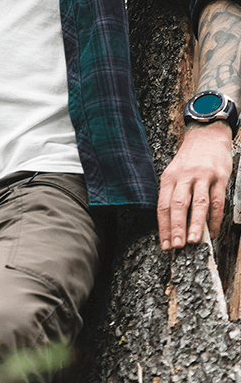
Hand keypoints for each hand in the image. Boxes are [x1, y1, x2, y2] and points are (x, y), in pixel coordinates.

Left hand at [157, 121, 232, 250]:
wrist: (207, 136)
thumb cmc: (189, 160)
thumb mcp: (175, 174)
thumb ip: (174, 196)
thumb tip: (173, 225)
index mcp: (168, 178)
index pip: (162, 205)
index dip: (163, 227)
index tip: (165, 245)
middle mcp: (183, 177)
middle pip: (178, 205)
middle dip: (176, 227)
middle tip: (177, 246)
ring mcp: (202, 176)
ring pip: (198, 203)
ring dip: (196, 224)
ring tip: (194, 241)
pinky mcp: (220, 176)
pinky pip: (218, 200)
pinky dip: (216, 218)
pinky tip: (214, 231)